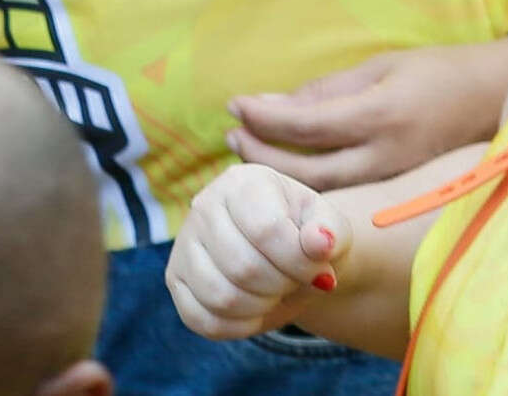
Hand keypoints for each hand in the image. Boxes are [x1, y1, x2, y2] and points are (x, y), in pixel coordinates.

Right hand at [167, 163, 343, 340]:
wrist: (287, 254)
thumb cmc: (308, 236)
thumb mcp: (330, 229)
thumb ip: (330, 232)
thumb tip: (320, 243)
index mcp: (243, 182)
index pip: (265, 229)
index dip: (298, 263)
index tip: (318, 271)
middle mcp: (204, 205)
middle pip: (242, 267)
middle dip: (280, 286)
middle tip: (293, 280)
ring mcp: (185, 243)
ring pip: (220, 296)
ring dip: (260, 307)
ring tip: (275, 292)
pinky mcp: (176, 279)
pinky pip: (203, 319)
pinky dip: (239, 325)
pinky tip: (255, 309)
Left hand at [227, 39, 507, 186]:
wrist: (491, 100)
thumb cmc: (435, 71)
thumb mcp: (379, 67)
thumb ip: (327, 91)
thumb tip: (272, 105)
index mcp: (380, 116)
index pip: (306, 125)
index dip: (264, 117)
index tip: (233, 104)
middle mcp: (384, 158)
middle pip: (307, 172)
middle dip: (262, 155)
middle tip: (231, 137)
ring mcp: (390, 181)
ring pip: (321, 192)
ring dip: (279, 176)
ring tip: (247, 154)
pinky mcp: (393, 192)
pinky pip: (340, 194)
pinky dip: (305, 186)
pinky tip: (284, 171)